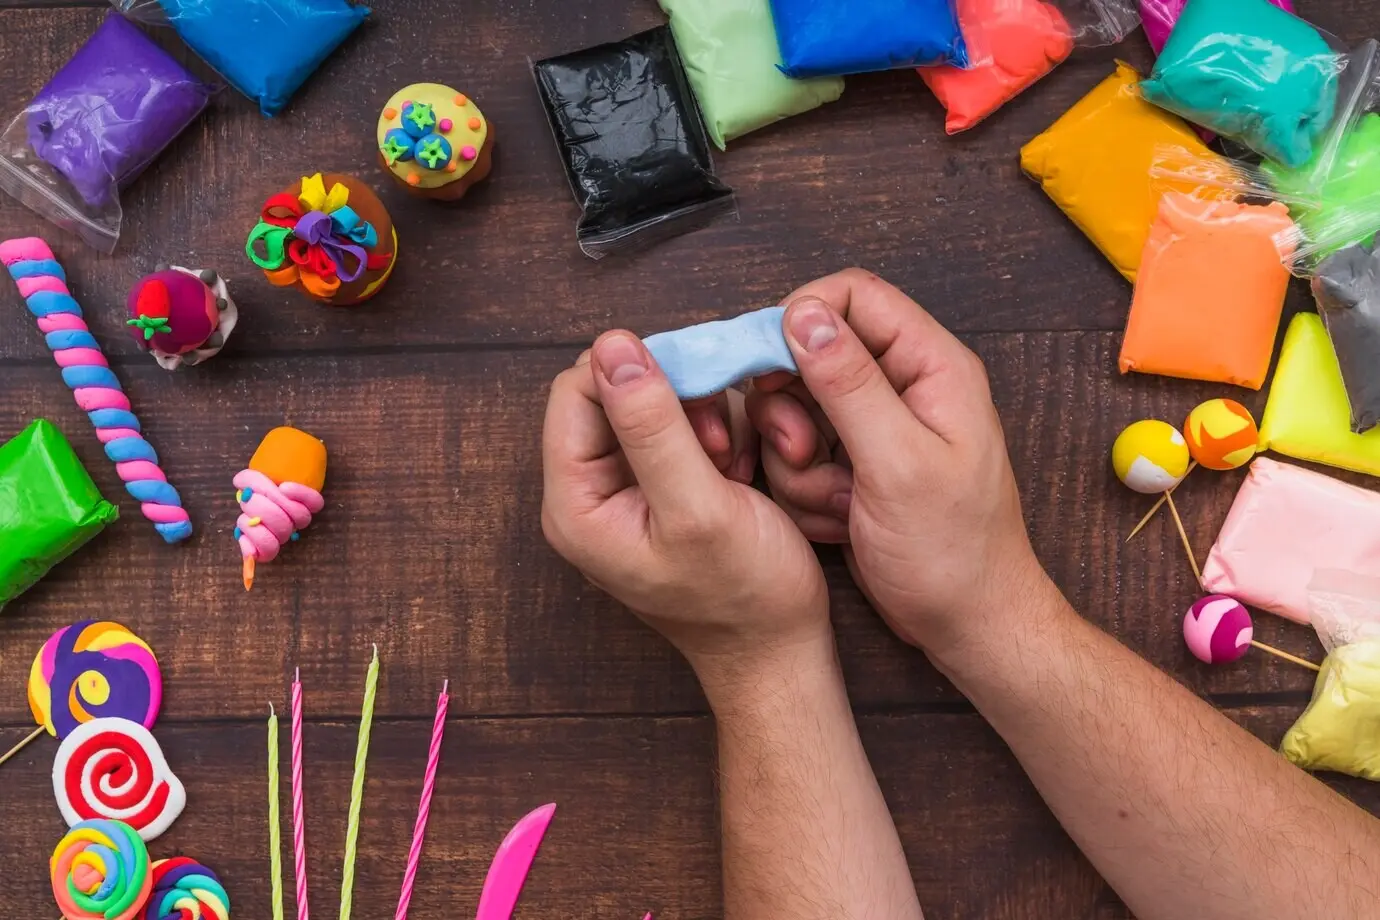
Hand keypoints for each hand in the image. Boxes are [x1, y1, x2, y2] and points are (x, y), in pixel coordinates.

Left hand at [542, 331, 830, 694]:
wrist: (778, 651)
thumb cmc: (743, 595)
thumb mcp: (698, 505)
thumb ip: (653, 426)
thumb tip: (613, 345)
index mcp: (575, 503)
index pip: (577, 391)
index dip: (636, 370)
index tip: (697, 385)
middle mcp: (588, 493)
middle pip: (611, 392)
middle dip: (672, 395)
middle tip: (716, 436)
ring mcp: (622, 492)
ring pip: (649, 405)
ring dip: (697, 414)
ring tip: (727, 460)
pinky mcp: (657, 491)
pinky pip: (674, 430)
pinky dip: (709, 433)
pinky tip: (733, 467)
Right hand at [747, 269, 1044, 655]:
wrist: (966, 625)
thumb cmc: (953, 554)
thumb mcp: (898, 464)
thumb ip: (849, 384)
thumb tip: (804, 314)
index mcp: (931, 367)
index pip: (853, 297)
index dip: (800, 320)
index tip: (767, 369)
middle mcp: (902, 387)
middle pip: (811, 354)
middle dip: (792, 409)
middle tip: (805, 453)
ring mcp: (874, 428)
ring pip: (794, 409)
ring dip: (797, 460)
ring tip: (836, 500)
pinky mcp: (852, 465)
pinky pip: (798, 454)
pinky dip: (804, 488)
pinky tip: (839, 519)